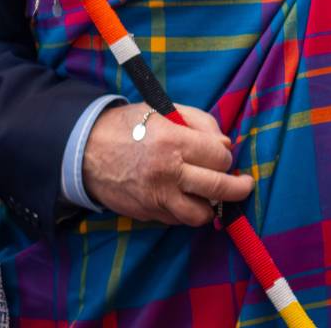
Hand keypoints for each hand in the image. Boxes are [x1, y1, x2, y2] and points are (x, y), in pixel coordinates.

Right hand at [82, 102, 253, 226]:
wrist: (86, 150)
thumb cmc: (128, 126)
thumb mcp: (163, 110)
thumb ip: (200, 122)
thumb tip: (226, 145)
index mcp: (174, 142)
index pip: (219, 157)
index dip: (226, 156)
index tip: (222, 155)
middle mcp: (168, 172)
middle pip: (219, 188)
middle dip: (239, 188)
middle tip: (245, 185)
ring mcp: (157, 197)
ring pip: (201, 214)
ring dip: (212, 206)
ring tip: (213, 196)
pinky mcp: (147, 213)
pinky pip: (177, 220)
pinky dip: (187, 212)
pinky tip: (186, 199)